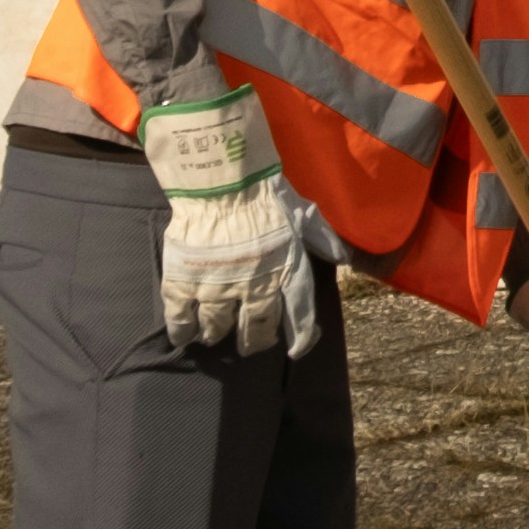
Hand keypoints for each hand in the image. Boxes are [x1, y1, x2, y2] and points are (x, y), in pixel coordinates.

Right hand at [143, 94, 328, 355]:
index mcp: (286, 272)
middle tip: (249, 344)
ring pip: (217, 325)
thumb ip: (323, 239)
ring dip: (216, 333)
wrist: (220, 178)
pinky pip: (182, 316)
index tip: (296, 349)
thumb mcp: (303, 214)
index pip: (300, 316)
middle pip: (256, 329)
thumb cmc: (265, 194)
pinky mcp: (185, 282)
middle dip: (254, 340)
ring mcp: (218, 287)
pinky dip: (183, 329)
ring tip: (213, 334)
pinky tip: (184, 334)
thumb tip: (346, 258)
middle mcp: (255, 287)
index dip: (300, 338)